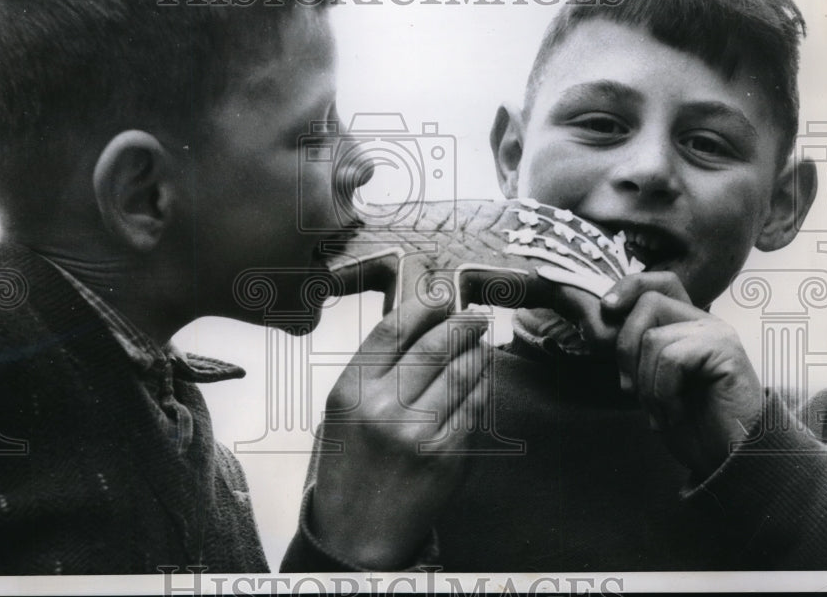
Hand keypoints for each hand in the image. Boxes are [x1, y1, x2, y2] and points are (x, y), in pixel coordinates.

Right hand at [309, 297, 489, 568]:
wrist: (358, 531)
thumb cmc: (351, 463)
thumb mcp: (344, 410)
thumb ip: (376, 369)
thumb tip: (422, 323)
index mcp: (351, 392)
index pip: (392, 331)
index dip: (422, 305)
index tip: (441, 295)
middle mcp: (383, 410)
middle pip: (432, 347)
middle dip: (460, 324)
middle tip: (474, 315)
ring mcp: (418, 434)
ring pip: (460, 373)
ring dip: (477, 352)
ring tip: (480, 343)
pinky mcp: (447, 456)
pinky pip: (473, 408)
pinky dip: (481, 386)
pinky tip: (480, 378)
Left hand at [600, 272, 764, 478]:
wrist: (728, 460)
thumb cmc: (690, 424)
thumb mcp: (650, 380)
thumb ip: (636, 349)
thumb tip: (603, 315)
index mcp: (687, 324)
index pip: (659, 283)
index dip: (629, 287)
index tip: (606, 308)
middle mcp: (705, 322)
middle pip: (647, 303)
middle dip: (625, 348)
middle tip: (631, 390)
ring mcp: (718, 334)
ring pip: (653, 337)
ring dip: (645, 384)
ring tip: (660, 411)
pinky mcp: (727, 351)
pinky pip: (671, 358)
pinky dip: (662, 392)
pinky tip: (675, 413)